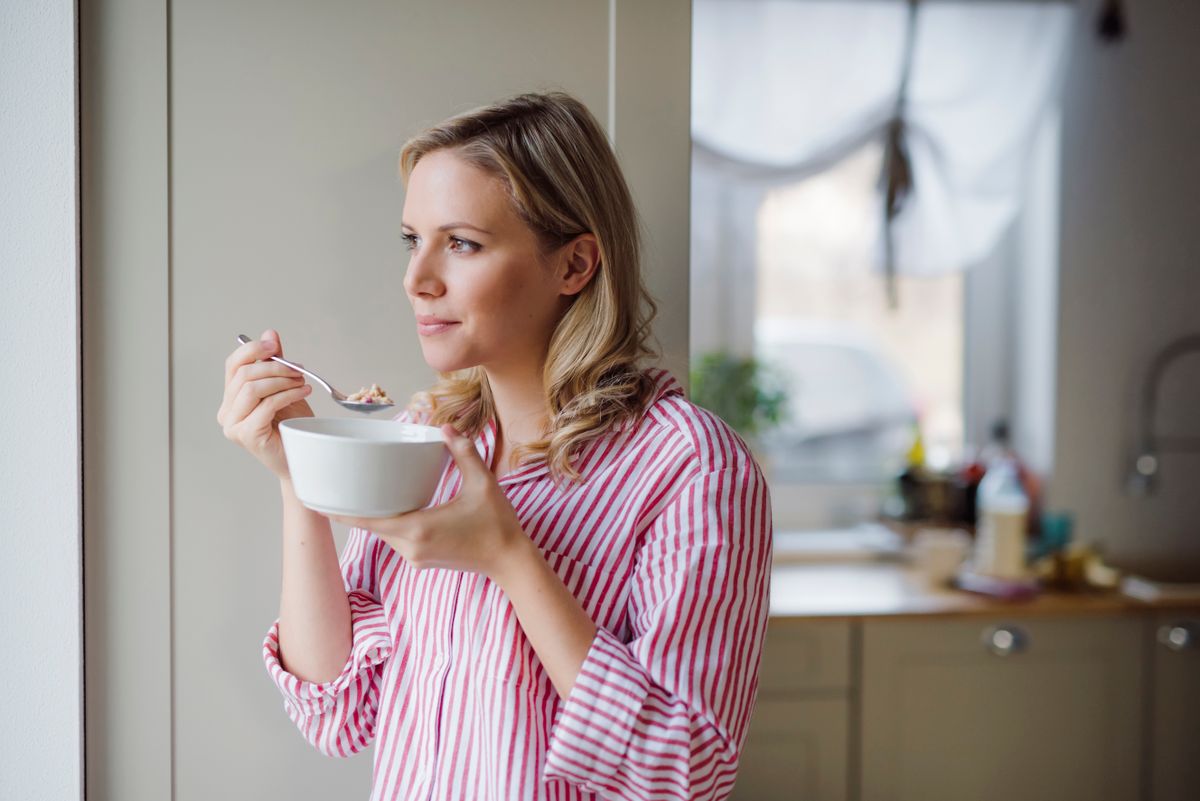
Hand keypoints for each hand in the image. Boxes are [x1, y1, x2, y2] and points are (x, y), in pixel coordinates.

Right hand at [217, 328, 313, 480]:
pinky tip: (303, 393)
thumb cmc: (292, 427)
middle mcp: (226, 412)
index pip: (233, 365)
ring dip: (281, 380)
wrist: (300, 461)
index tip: (274, 345)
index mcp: (230, 399)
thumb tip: (270, 333)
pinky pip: (266, 405)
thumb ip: (274, 363)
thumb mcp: (284, 388)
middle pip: (244, 374)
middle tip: (298, 370)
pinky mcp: (246, 435)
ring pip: (252, 388)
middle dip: (275, 367)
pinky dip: (287, 394)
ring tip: (301, 383)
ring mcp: (233, 425)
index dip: (252, 349)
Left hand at [325, 424, 532, 584]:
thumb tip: (447, 428)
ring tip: (358, 496)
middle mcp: (411, 547)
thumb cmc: (499, 524)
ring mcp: (415, 557)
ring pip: (383, 534)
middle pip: (371, 527)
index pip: (369, 521)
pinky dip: (388, 525)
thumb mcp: (483, 484)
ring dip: (371, 518)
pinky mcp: (421, 560)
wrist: (511, 562)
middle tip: (335, 489)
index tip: (317, 502)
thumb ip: (463, 453)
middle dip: (352, 510)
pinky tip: (389, 508)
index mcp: (419, 528)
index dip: (341, 512)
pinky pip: (396, 540)